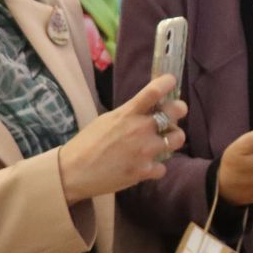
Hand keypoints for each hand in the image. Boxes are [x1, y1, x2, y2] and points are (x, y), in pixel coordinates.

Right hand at [59, 75, 187, 203]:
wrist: (74, 172)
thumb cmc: (86, 144)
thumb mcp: (106, 120)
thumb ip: (128, 115)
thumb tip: (146, 110)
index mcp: (127, 114)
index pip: (153, 92)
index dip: (166, 83)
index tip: (171, 80)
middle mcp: (140, 129)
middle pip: (175, 112)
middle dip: (179, 111)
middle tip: (173, 116)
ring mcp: (145, 150)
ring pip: (177, 139)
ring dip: (172, 140)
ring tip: (161, 143)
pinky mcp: (145, 171)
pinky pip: (163, 166)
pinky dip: (155, 167)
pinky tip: (145, 167)